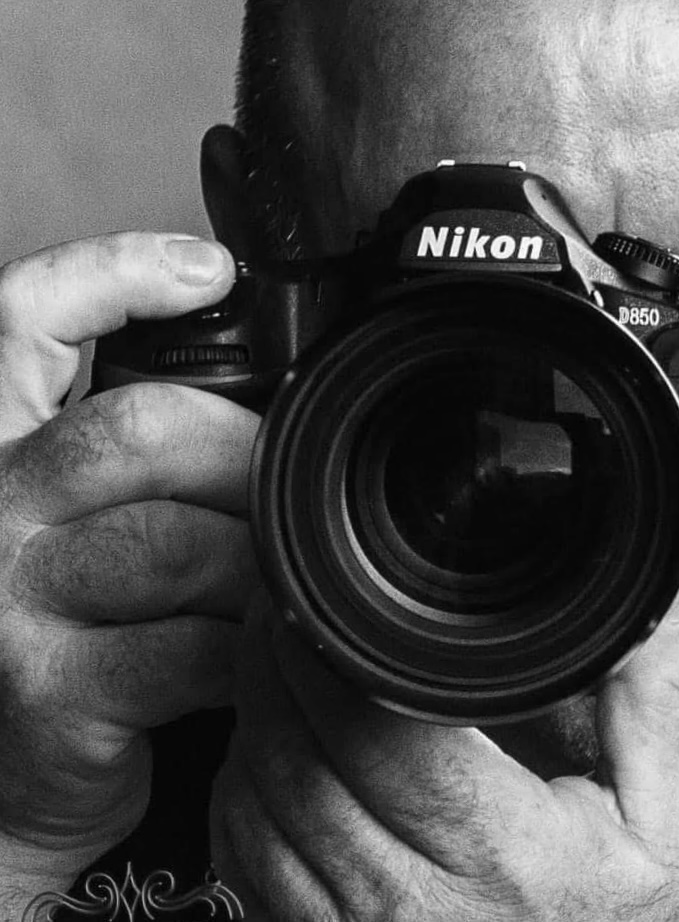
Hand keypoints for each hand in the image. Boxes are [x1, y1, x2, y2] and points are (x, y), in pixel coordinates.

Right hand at [0, 233, 261, 908]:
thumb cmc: (60, 637)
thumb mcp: (73, 528)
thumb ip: (134, 465)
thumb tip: (258, 417)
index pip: (25, 319)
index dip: (115, 273)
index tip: (212, 272)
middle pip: (133, 432)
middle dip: (240, 455)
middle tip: (287, 490)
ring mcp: (6, 601)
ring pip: (175, 543)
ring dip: (256, 563)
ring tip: (285, 578)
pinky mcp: (46, 692)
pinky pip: (188, 649)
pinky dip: (250, 648)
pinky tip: (268, 653)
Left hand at [211, 566, 678, 920]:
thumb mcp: (671, 820)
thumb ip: (657, 692)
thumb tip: (655, 584)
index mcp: (498, 855)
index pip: (369, 722)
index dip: (329, 640)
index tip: (329, 583)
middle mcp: (407, 908)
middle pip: (292, 753)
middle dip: (273, 658)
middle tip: (289, 599)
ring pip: (255, 803)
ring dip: (252, 717)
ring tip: (276, 657)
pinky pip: (243, 863)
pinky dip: (242, 792)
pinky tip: (269, 749)